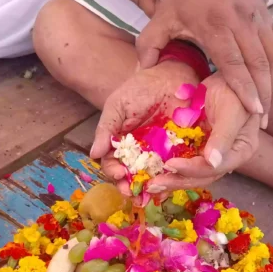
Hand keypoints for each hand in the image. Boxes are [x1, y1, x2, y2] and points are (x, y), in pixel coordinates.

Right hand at [91, 60, 199, 192]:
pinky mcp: (179, 152)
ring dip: (148, 190)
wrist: (172, 73)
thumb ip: (106, 128)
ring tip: (148, 197)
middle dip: (129, 187)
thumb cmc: (141, 87)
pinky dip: (170, 181)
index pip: (112, 163)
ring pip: (151, 177)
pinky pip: (173, 170)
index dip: (113, 171)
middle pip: (130, 176)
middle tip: (133, 192)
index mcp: (121, 142)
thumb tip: (93, 154)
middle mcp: (138, 152)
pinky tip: (168, 189)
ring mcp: (158, 153)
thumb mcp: (118, 105)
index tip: (119, 174)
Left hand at [136, 0, 272, 123]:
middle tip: (263, 118)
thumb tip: (141, 73)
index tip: (252, 109)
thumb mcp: (162, 14)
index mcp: (214, 24)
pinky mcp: (266, 14)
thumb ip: (149, 44)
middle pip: (258, 62)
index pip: (233, 61)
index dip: (244, 87)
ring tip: (270, 106)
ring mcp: (256, 16)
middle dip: (263, 92)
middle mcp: (239, 20)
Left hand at [146, 73, 259, 192]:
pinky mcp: (200, 148)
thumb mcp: (230, 109)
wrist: (227, 75)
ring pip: (192, 174)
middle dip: (177, 181)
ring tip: (150, 185)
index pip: (215, 168)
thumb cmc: (233, 88)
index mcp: (241, 151)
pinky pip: (185, 162)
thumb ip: (223, 136)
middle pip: (202, 176)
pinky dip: (171, 170)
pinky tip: (155, 174)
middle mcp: (227, 157)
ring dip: (172, 179)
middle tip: (153, 184)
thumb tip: (213, 162)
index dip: (192, 169)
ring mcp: (213, 154)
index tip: (170, 165)